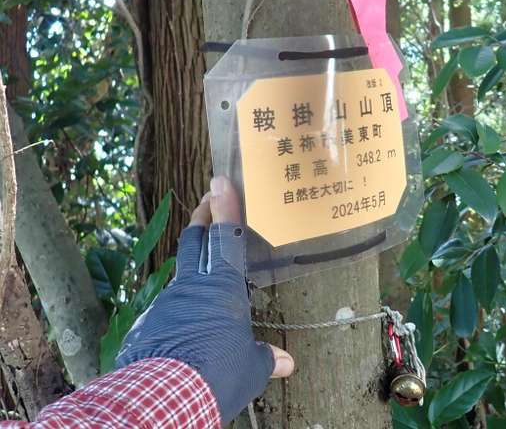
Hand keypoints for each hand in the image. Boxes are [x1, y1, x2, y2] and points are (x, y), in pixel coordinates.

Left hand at [116, 177, 293, 423]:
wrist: (161, 397)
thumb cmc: (217, 373)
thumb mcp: (250, 368)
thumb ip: (266, 359)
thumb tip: (286, 363)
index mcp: (222, 288)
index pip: (225, 237)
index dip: (224, 206)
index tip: (219, 180)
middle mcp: (191, 287)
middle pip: (194, 240)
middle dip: (202, 216)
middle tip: (206, 198)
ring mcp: (165, 304)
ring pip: (181, 279)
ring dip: (194, 274)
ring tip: (206, 288)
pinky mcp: (146, 325)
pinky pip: (167, 312)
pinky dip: (179, 313)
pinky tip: (185, 332)